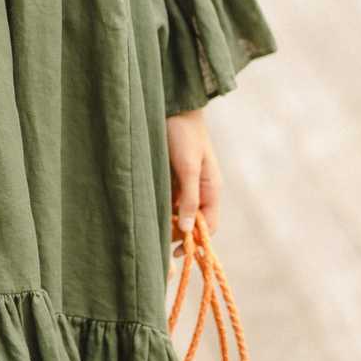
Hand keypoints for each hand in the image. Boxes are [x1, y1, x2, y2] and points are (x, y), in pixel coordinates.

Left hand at [165, 109, 220, 251]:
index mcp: (212, 189)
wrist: (174, 107)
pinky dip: (161, 208)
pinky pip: (169, 200)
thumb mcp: (188, 167)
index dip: (195, 242)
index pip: (209, 226)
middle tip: (158, 238)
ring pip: (180, 213)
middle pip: (193, 222)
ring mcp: (186, 184)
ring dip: (168, 221)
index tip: (176, 253)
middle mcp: (201, 190)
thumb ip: (190, 198)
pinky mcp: (173, 177)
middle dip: (178, 233)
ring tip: (151, 227)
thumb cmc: (185, 134)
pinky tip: (148, 211)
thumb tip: (190, 231)